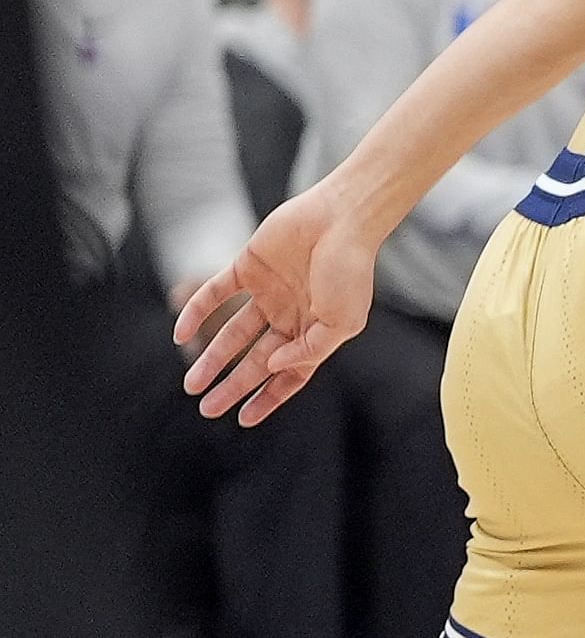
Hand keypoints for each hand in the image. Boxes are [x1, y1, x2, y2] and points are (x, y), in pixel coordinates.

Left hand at [174, 187, 380, 426]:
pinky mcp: (247, 267)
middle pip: (256, 359)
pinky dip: (196, 313)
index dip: (268, 397)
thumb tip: (272, 367)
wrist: (342, 218)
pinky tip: (181, 334)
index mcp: (315, 330)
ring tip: (192, 384)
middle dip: (232, 386)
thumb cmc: (351, 270)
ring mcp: (267, 292)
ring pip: (232, 333)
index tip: (243, 419)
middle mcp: (289, 314)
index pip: (288, 373)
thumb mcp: (343, 322)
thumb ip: (309, 350)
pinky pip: (214, 294)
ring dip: (211, 358)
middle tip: (207, 409)